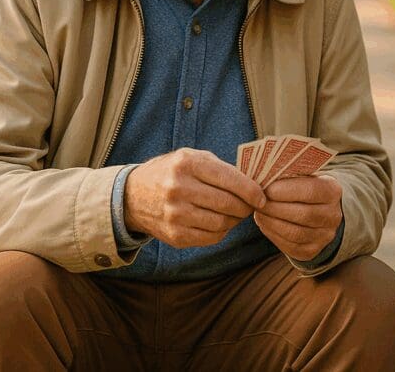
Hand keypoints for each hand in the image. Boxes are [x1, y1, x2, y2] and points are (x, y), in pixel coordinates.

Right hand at [124, 148, 265, 247]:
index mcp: (187, 164)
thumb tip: (254, 184)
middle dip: (246, 207)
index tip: (262, 197)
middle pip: (228, 204)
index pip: (230, 179)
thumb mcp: (192, 158)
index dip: (252, 190)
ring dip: (234, 220)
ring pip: (222, 223)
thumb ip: (221, 168)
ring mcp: (175, 214)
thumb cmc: (172, 172)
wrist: (133, 196)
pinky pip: (211, 237)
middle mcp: (179, 188)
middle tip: (251, 206)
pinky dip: (221, 231)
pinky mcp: (175, 235)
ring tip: (234, 214)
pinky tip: (220, 223)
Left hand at [254, 174, 343, 261]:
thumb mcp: (304, 176)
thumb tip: (266, 178)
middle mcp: (333, 216)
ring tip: (259, 213)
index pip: (311, 191)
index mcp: (333, 191)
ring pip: (295, 233)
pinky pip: (290, 246)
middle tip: (258, 202)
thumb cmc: (305, 187)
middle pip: (303, 214)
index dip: (286, 190)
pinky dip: (273, 235)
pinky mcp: (312, 251)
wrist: (319, 210)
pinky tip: (265, 224)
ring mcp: (325, 236)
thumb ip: (290, 175)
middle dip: (275, 208)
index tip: (267, 188)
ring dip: (272, 223)